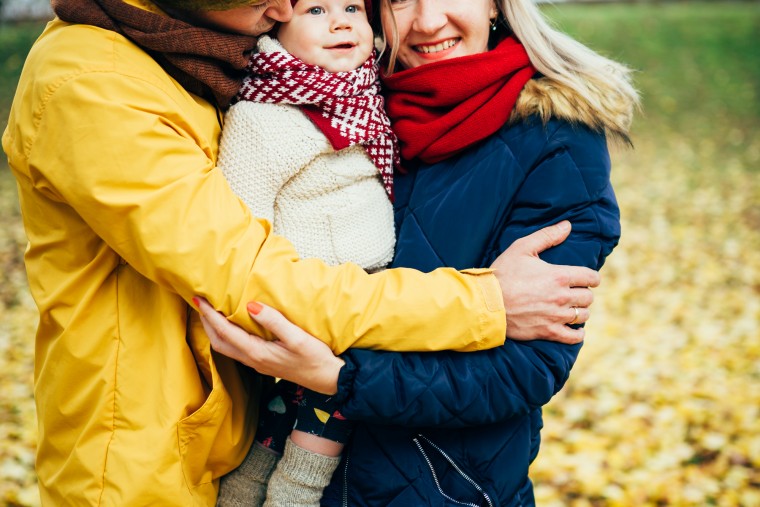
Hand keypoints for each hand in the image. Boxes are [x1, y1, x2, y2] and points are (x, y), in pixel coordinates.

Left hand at [194, 298, 344, 394]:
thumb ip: (274, 321)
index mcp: (257, 352)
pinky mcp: (263, 363)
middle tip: (199, 303)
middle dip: (206, 323)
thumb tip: (251, 306)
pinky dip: (226, 336)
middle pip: (218, 342)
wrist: (328, 379)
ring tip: (209, 313)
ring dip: (214, 330)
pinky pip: (236, 349)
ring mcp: (257, 364)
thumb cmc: (315, 358)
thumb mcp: (297, 337)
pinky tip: (231, 327)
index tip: (199, 299)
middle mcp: (253, 360)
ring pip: (225, 347)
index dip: (210, 315)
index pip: (225, 332)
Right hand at [490, 221, 598, 343]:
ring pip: (583, 316)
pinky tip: (574, 329)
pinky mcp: (548, 332)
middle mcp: (562, 297)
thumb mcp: (522, 248)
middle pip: (588, 297)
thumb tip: (567, 225)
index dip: (591, 277)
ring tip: (572, 309)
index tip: (586, 278)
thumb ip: (547, 236)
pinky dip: (577, 333)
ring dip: (580, 311)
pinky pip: (573, 337)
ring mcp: (556, 316)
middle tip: (574, 293)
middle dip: (583, 294)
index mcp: (560, 276)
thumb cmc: (503, 274)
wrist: (486, 303)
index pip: (591, 277)